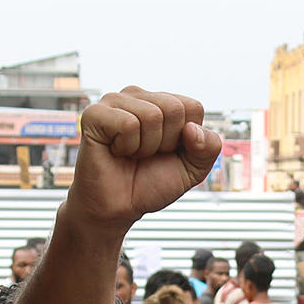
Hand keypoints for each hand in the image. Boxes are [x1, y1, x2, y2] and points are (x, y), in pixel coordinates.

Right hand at [67, 87, 222, 232]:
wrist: (118, 207)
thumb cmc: (151, 184)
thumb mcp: (192, 170)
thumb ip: (208, 149)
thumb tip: (192, 129)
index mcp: (163, 103)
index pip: (193, 107)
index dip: (187, 139)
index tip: (167, 152)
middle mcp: (139, 96)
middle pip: (174, 108)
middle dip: (166, 142)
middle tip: (147, 155)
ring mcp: (115, 101)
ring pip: (152, 115)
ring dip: (146, 146)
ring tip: (131, 153)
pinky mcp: (95, 113)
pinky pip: (128, 124)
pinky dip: (127, 146)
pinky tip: (115, 151)